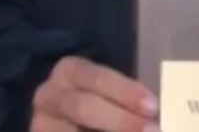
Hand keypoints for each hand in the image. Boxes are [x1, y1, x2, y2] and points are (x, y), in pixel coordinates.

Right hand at [30, 55, 158, 131]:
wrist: (64, 121)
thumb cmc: (97, 103)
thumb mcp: (107, 94)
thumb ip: (128, 102)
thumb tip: (158, 116)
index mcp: (69, 71)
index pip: (98, 78)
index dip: (126, 92)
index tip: (153, 107)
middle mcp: (48, 95)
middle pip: (84, 108)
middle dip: (120, 121)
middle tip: (151, 130)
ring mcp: (40, 124)